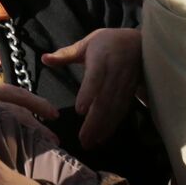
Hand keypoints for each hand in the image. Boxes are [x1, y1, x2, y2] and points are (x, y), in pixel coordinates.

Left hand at [41, 28, 142, 148]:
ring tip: (90, 142)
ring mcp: (125, 83)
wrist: (141, 42)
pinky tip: (103, 137)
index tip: (80, 110)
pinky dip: (113, 124)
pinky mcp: (131, 91)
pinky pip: (122, 110)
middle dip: (94, 121)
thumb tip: (44, 58)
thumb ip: (65, 54)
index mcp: (102, 58)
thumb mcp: (87, 43)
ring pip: (115, 108)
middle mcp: (116, 72)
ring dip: (103, 127)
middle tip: (82, 139)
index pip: (96, 77)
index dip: (89, 93)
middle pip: (105, 98)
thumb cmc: (108, 42)